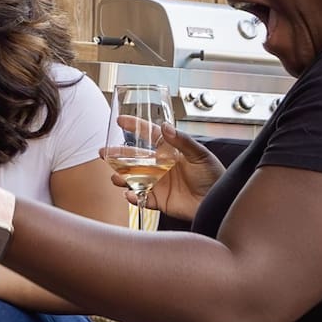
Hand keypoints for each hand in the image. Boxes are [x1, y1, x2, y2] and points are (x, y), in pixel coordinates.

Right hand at [101, 118, 222, 221]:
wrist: (218, 202)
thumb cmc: (214, 176)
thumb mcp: (200, 154)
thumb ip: (182, 141)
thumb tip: (165, 127)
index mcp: (170, 151)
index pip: (149, 135)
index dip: (135, 127)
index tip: (120, 120)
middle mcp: (160, 166)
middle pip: (133, 158)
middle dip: (117, 155)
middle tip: (103, 152)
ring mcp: (158, 183)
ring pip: (132, 178)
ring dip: (121, 177)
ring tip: (116, 177)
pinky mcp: (158, 200)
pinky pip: (141, 198)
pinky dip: (133, 196)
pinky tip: (131, 194)